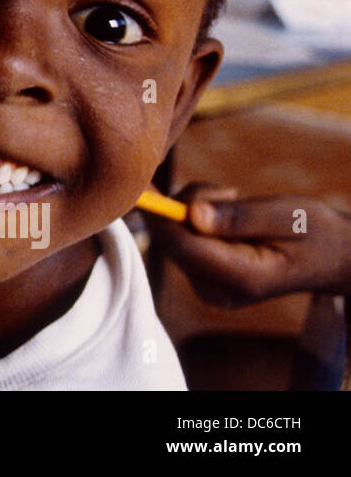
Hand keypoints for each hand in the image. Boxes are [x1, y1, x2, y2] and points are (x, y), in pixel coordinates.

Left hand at [148, 183, 350, 306]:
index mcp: (241, 279)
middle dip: (185, 206)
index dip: (159, 214)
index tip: (144, 184)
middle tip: (228, 193)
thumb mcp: (286, 216)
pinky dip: (195, 220)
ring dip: (193, 210)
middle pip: (173, 241)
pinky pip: (182, 241)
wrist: (333, 257)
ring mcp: (208, 288)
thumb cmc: (314, 232)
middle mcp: (218, 291)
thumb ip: (238, 218)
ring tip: (234, 203)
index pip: (183, 246)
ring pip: (175, 238)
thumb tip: (192, 215)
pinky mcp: (203, 278)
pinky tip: (226, 218)